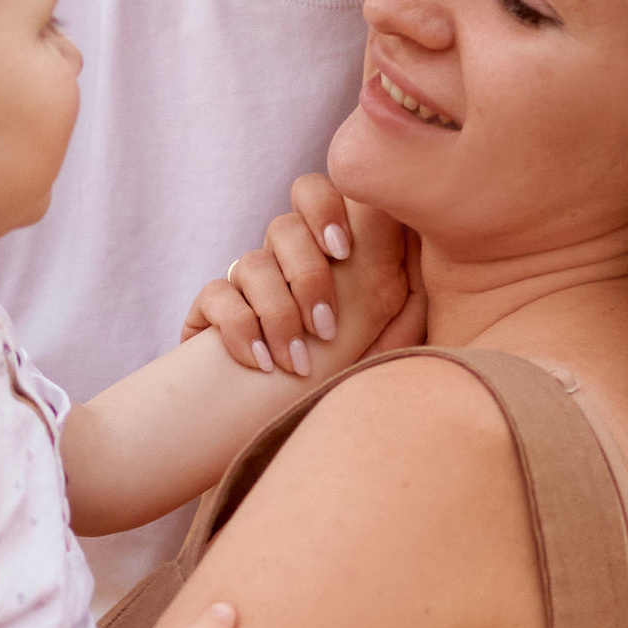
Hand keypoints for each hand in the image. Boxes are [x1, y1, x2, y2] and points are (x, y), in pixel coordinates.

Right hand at [184, 180, 425, 382]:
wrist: (291, 433)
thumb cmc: (345, 384)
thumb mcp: (387, 337)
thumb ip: (404, 290)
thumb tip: (417, 240)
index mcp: (325, 257)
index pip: (317, 194)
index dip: (325, 209)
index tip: (344, 250)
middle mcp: (283, 262)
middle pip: (283, 225)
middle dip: (307, 273)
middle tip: (326, 325)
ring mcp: (244, 285)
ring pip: (251, 263)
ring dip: (280, 315)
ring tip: (298, 363)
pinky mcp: (210, 312)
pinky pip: (217, 296)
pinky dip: (242, 330)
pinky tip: (262, 365)